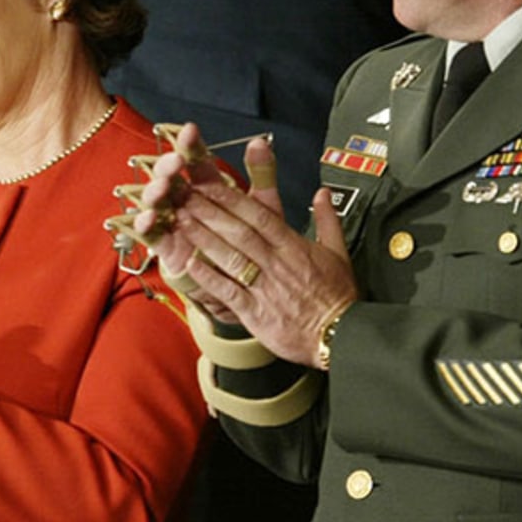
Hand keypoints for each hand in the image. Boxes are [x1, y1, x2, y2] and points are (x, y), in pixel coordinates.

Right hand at [120, 122, 251, 319]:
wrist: (244, 282)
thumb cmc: (250, 242)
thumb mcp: (261, 208)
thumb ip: (261, 174)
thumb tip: (260, 142)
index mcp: (207, 187)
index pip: (195, 161)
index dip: (191, 145)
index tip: (191, 131)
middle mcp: (185, 201)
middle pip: (170, 177)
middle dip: (168, 167)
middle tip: (174, 162)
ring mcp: (172, 223)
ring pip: (155, 201)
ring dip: (155, 192)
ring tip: (161, 187)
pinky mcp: (166, 247)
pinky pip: (150, 233)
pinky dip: (147, 224)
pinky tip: (149, 217)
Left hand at [167, 138, 356, 366]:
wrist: (340, 335)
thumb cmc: (337, 296)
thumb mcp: (338, 252)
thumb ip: (327, 219)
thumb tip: (323, 192)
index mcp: (293, 247)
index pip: (259, 216)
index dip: (232, 200)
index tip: (210, 185)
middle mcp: (276, 264)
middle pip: (239, 232)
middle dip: (210, 212)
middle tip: (184, 195)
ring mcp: (265, 288)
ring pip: (230, 258)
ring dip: (203, 238)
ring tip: (181, 221)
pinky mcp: (256, 313)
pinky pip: (228, 291)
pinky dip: (209, 278)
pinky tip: (189, 264)